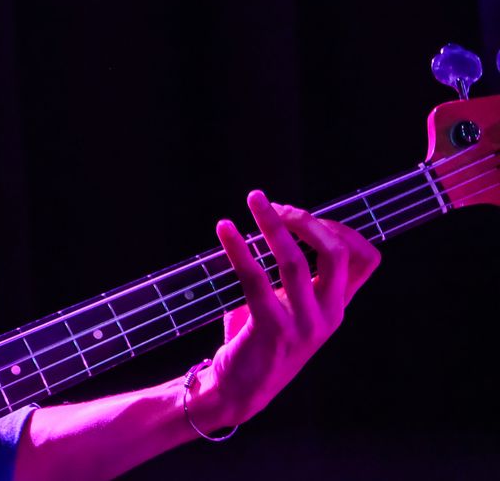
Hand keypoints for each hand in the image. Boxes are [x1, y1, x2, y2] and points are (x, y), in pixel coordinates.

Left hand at [195, 190, 379, 429]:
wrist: (240, 389)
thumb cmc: (263, 338)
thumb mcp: (293, 306)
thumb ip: (298, 275)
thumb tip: (285, 221)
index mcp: (338, 306)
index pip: (365, 259)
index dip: (340, 227)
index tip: (304, 214)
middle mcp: (329, 315)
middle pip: (335, 254)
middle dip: (306, 220)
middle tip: (273, 204)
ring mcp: (303, 325)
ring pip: (295, 262)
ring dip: (273, 224)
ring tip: (254, 199)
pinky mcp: (271, 330)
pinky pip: (254, 279)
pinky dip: (238, 248)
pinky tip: (224, 228)